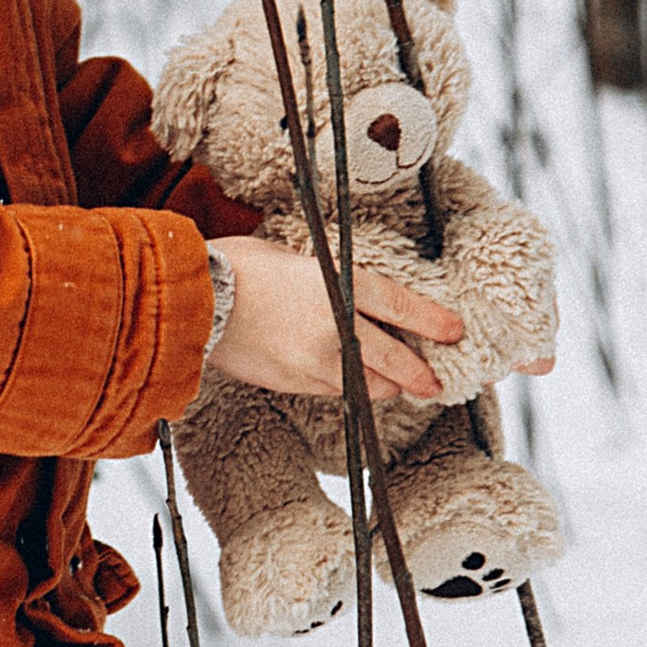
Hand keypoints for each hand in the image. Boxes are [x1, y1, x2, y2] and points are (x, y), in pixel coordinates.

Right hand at [211, 237, 464, 403]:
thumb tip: (334, 289)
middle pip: (395, 360)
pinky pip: (330, 391)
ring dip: (381, 386)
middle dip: (419, 374)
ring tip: (388, 385)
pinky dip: (342, 387)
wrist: (193, 303)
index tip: (454, 332)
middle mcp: (336, 327)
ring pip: (365, 384)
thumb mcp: (287, 256)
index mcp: (339, 284)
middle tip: (433, 383)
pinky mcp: (292, 382)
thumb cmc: (232, 267)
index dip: (433, 322)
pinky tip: (342, 382)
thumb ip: (319, 277)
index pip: (402, 308)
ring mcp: (315, 361)